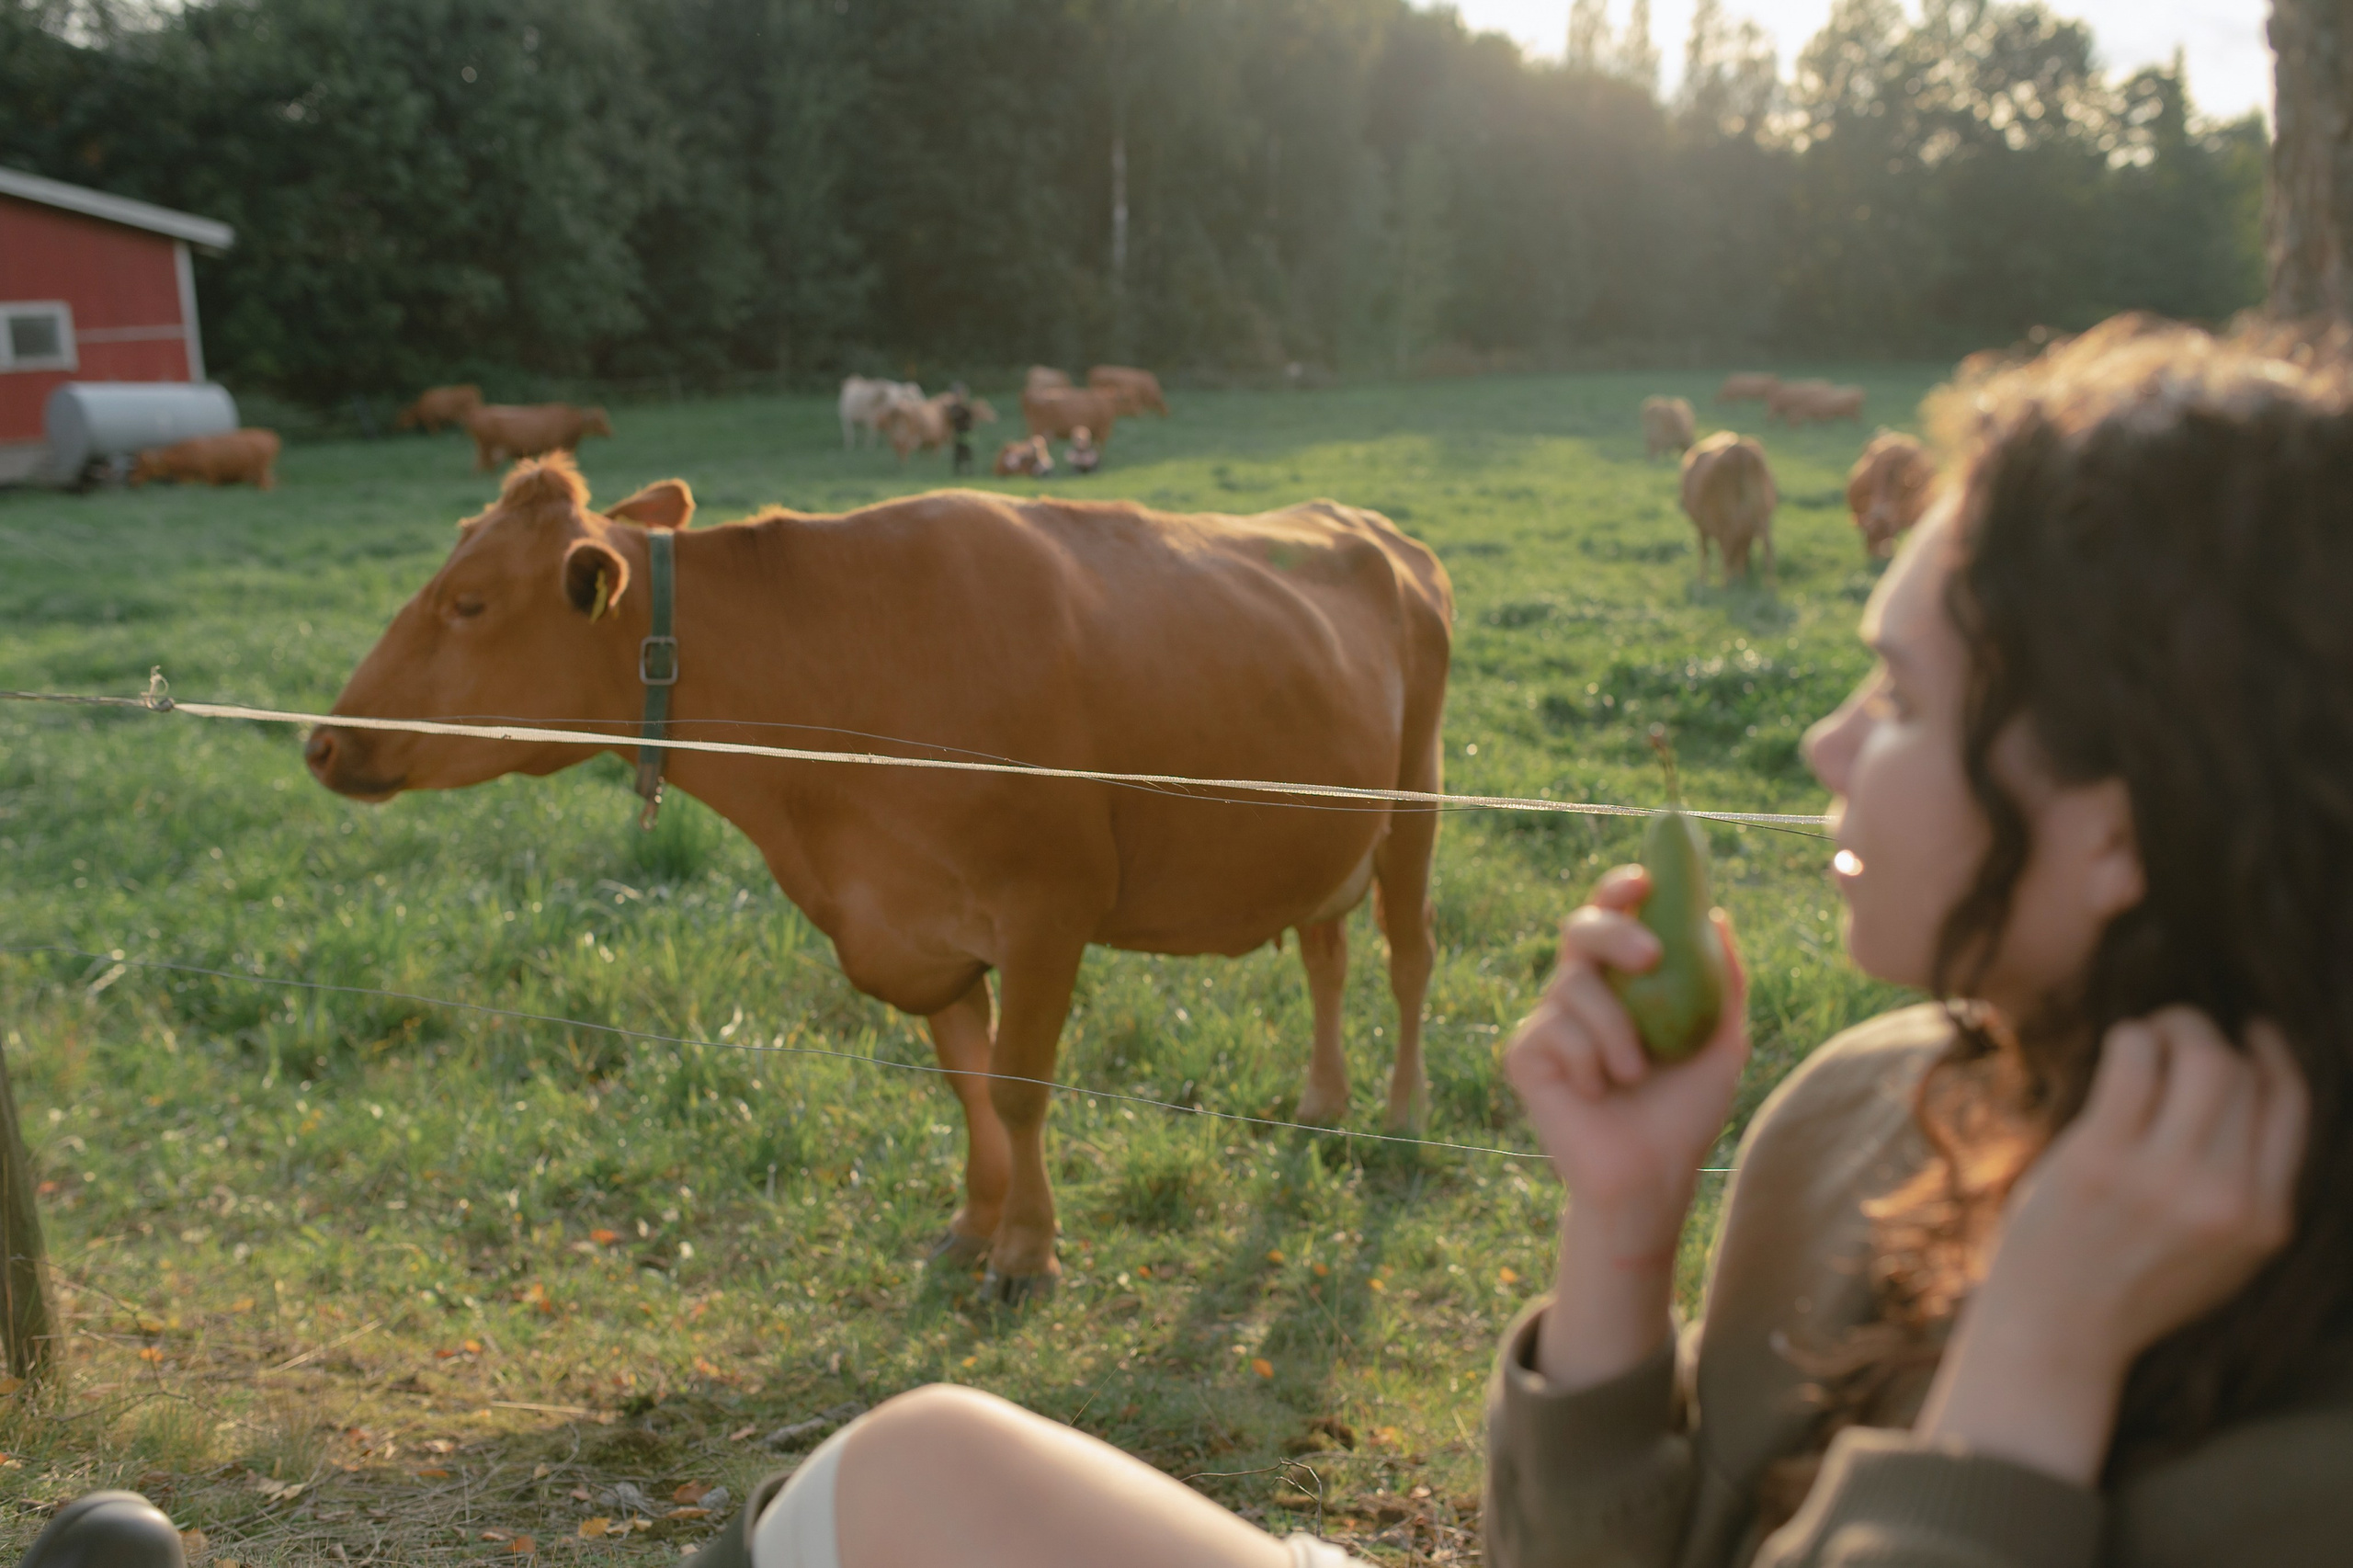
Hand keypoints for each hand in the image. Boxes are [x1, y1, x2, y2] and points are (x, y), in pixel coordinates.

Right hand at [1501, 865, 1747, 1386]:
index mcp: (1624, 980)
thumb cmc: (1685, 1113)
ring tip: (1634, 1074)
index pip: (1615, 916)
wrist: (1651, 1178)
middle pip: (1580, 928)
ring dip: (1616, 1029)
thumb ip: (1721, 981)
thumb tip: (1717, 915)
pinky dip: (1588, 1060)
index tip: (1645, 881)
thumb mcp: (1720, 1041)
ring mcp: (1550, 1020)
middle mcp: (1582, 991)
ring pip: (1572, 984)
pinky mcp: (1526, 1053)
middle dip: (1613, 930)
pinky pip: (1555, 1030)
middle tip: (1650, 957)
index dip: (1621, 890)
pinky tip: (1596, 1093)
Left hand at [1918, 1008, 2308, 1483]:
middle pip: (2243, 1074)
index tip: (2251, 1030)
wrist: (2055, 1334)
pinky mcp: (2100, 1160)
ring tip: (2147, 1037)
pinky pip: (2133, 1059)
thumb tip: (2259, 1089)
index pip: (2293, 1106)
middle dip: (2209, 1036)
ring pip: (2199, 1056)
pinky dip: (2129, 1038)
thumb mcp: (2223, 1259)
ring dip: (2171, 1026)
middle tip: (2175, 1032)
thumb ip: (2250, 1193)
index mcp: (2266, 1222)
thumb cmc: (2129, 1286)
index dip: (2275, 1055)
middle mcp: (2226, 1200)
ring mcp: (2163, 1179)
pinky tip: (2117, 1049)